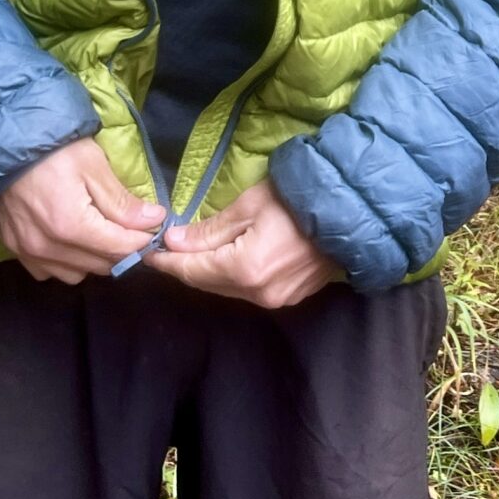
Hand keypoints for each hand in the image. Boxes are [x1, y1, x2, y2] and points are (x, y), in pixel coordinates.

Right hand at [0, 138, 166, 282]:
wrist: (5, 142)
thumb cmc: (54, 149)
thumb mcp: (94, 166)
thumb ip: (122, 202)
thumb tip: (153, 221)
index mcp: (70, 226)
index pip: (120, 248)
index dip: (142, 240)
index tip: (153, 226)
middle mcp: (48, 247)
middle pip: (101, 265)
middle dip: (121, 248)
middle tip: (129, 226)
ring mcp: (28, 252)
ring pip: (76, 274)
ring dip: (94, 259)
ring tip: (99, 232)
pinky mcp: (15, 249)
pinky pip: (48, 271)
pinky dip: (64, 262)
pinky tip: (70, 240)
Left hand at [146, 181, 342, 308]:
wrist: (352, 210)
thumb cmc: (299, 199)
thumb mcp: (249, 205)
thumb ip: (210, 230)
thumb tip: (174, 241)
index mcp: (244, 270)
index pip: (192, 270)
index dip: (167, 262)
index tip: (147, 254)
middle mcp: (258, 294)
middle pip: (208, 284)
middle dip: (185, 267)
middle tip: (166, 251)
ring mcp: (277, 299)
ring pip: (229, 289)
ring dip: (208, 273)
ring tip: (191, 255)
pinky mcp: (291, 296)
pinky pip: (250, 290)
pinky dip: (233, 277)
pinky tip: (225, 261)